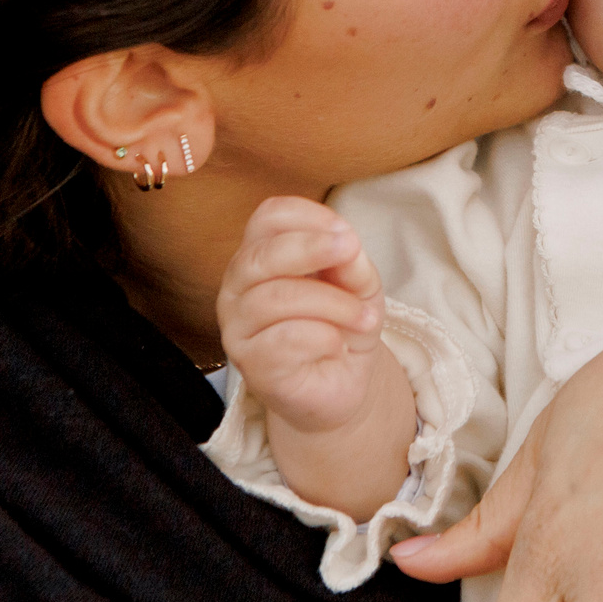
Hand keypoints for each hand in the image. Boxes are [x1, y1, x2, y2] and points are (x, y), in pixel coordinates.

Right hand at [217, 196, 391, 434]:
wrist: (337, 385)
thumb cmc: (340, 326)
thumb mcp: (359, 286)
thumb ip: (351, 263)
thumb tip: (346, 246)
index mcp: (261, 256)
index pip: (268, 218)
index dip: (309, 216)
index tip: (346, 234)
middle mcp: (238, 287)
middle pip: (261, 254)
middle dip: (312, 248)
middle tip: (353, 252)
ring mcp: (238, 327)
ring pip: (277, 297)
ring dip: (333, 303)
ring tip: (365, 318)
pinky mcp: (250, 364)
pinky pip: (284, 338)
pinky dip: (324, 336)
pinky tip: (337, 344)